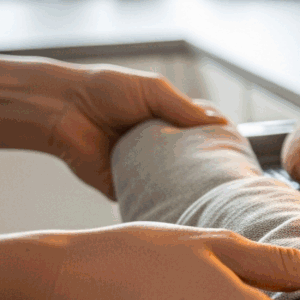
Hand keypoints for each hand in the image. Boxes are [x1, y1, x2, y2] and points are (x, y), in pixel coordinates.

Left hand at [0, 53, 226, 197]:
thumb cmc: (104, 89)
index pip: (200, 137)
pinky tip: (179, 210)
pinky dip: (158, 205)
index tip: (238, 157)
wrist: (61, 108)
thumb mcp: (152, 90)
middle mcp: (156, 147)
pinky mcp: (121, 187)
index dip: (217, 146)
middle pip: (189, 165)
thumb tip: (220, 124)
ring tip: (210, 201)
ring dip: (185, 191)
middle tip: (229, 184)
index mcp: (166, 122)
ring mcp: (140, 169)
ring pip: (170, 185)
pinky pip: (144, 200)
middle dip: (206, 173)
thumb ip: (183, 109)